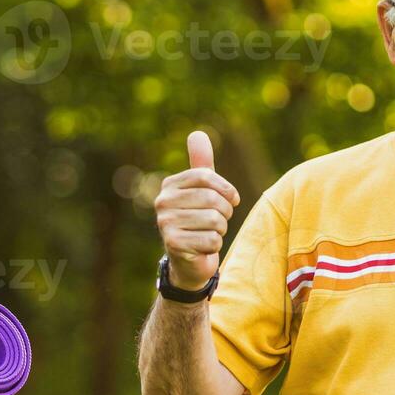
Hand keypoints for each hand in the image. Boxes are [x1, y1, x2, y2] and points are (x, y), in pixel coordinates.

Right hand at [153, 131, 241, 291]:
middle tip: (218, 222)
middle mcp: (162, 202)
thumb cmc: (199, 220)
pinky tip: (203, 248)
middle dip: (225, 213)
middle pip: (213, 200)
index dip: (226, 189)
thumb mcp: (202, 191)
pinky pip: (212, 240)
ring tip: (209, 234)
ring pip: (214, 221)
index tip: (232, 200)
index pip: (206, 176)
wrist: (188, 260)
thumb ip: (201, 164)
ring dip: (220, 230)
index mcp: (170, 185)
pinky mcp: (173, 244)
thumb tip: (197, 133)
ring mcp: (165, 223)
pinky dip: (214, 246)